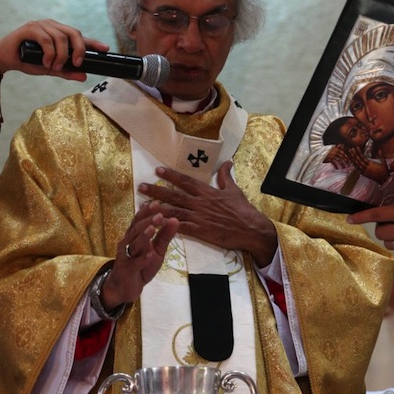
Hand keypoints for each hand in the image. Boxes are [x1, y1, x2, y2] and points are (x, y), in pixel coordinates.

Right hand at [0, 20, 108, 83]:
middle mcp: (52, 26)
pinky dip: (49, 53)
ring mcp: (41, 25)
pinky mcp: (30, 28)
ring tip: (54, 66)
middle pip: (74, 33)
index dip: (93, 42)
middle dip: (79, 49)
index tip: (105, 49)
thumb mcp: (50, 69)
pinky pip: (47, 39)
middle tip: (77, 63)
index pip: (79, 36)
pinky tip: (46, 62)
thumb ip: (66, 71)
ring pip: (61, 37)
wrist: (5, 59)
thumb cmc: (27, 61)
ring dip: (61, 55)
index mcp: (58, 33)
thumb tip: (84, 76)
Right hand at [101, 203, 178, 310]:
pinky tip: (149, 253)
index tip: (158, 203)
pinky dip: (142, 258)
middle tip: (159, 214)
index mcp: (134, 235)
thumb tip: (175, 219)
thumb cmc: (141, 265)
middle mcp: (128, 243)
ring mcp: (126, 256)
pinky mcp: (127, 270)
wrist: (126, 287)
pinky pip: (134, 263)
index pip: (140, 220)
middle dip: (147, 221)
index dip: (147, 212)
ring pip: (134, 244)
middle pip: (136, 229)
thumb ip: (165, 235)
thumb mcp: (157, 250)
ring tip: (153, 228)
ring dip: (143, 236)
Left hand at [138, 161, 277, 267]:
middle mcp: (201, 203)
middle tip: (142, 186)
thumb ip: (226, 177)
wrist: (251, 229)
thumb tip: (227, 162)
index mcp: (208, 192)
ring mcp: (199, 217)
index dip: (171, 175)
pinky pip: (181, 227)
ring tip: (142, 205)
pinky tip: (156, 223)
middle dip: (157, 190)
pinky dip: (168, 224)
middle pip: (175, 194)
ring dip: (157, 207)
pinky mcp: (200, 231)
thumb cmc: (244, 210)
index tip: (158, 170)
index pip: (186, 181)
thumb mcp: (235, 190)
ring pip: (174, 210)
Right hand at [324, 145, 353, 169]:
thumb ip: (336, 147)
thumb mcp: (331, 147)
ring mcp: (332, 155)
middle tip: (349, 164)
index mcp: (336, 149)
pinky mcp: (329, 158)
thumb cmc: (326, 150)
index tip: (350, 159)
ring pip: (339, 160)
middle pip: (343, 156)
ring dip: (343, 164)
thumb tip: (341, 144)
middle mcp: (335, 152)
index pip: (344, 152)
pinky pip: (334, 163)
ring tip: (345, 167)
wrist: (319, 152)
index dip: (347, 156)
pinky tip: (337, 168)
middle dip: (347, 161)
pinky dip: (336, 166)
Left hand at [346, 147, 391, 183]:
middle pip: (358, 160)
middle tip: (351, 149)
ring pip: (357, 165)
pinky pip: (358, 170)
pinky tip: (352, 163)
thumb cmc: (385, 171)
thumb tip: (380, 149)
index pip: (363, 157)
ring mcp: (365, 171)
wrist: (384, 180)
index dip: (359, 152)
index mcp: (371, 164)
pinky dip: (355, 166)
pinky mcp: (365, 175)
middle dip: (354, 154)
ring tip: (350, 154)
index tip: (356, 147)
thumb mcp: (384, 163)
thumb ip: (381, 156)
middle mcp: (367, 168)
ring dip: (353, 159)